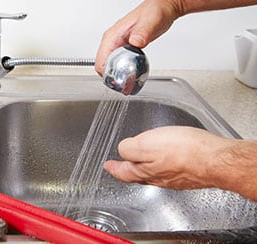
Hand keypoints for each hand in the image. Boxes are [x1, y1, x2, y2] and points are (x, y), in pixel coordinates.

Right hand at [95, 0, 179, 75]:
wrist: (163, 6)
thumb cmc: (156, 10)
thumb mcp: (151, 21)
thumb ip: (143, 32)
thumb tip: (136, 41)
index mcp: (113, 36)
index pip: (100, 61)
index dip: (107, 74)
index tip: (119, 80)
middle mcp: (112, 41)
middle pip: (104, 65)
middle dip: (112, 77)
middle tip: (125, 84)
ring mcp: (118, 44)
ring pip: (110, 65)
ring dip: (117, 74)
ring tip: (130, 80)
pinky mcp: (125, 47)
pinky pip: (119, 62)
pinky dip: (123, 69)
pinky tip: (133, 71)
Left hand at [103, 126, 231, 189]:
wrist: (215, 160)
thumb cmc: (184, 152)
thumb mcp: (146, 145)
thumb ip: (130, 148)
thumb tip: (123, 150)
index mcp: (144, 171)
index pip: (122, 172)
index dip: (113, 167)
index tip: (108, 165)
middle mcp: (158, 178)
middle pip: (137, 175)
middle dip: (128, 169)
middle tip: (121, 165)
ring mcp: (174, 178)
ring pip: (153, 173)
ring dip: (144, 167)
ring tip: (141, 161)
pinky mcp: (188, 174)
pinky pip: (169, 170)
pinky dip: (162, 165)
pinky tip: (167, 160)